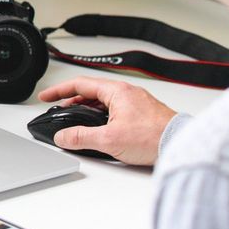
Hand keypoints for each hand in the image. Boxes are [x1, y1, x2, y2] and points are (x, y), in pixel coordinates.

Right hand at [37, 76, 176, 165]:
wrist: (182, 144)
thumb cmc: (154, 137)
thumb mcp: (109, 139)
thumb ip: (81, 137)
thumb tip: (63, 137)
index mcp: (116, 91)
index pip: (80, 84)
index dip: (59, 90)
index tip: (46, 96)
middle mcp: (126, 93)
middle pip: (90, 92)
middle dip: (71, 102)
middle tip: (58, 110)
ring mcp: (135, 103)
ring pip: (103, 102)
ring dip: (86, 110)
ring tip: (76, 122)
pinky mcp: (141, 115)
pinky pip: (114, 110)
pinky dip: (100, 116)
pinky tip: (98, 129)